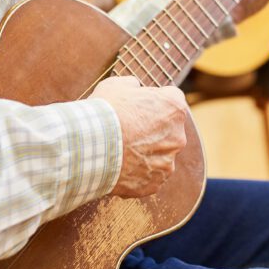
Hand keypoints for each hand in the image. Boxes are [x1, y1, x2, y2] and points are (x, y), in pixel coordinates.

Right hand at [90, 76, 189, 197]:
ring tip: (119, 152)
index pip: (171, 100)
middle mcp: (178, 136)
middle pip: (167, 130)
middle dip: (151, 130)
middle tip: (126, 131)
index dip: (153, 103)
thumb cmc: (104, 112)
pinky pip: (148, 177)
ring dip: (145, 154)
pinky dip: (137, 174)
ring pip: (159, 156)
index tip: (138, 108)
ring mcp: (168, 162)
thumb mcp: (117, 85)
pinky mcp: (155, 184)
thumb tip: (135, 88)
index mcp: (174, 107)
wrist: (89, 147)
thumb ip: (133, 86)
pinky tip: (119, 167)